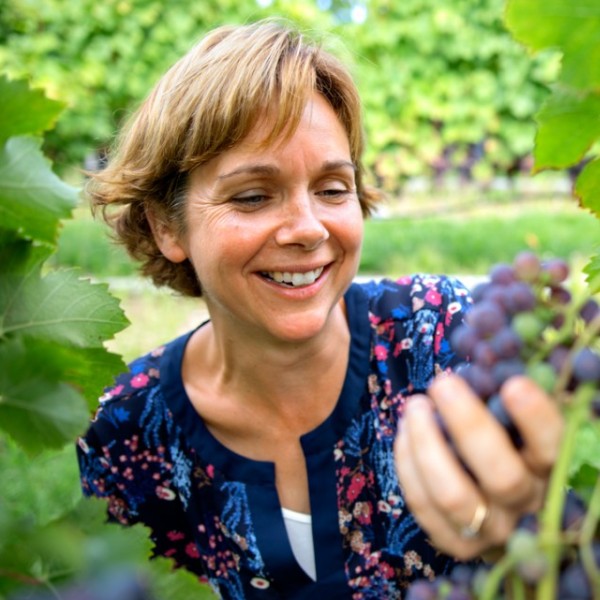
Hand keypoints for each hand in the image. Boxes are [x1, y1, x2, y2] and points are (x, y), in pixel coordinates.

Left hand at [394, 373, 563, 559]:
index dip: (536, 420)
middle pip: (501, 474)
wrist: (486, 498)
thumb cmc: (496, 440)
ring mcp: (491, 529)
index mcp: (547, 469)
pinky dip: (407, 464)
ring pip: (452, 494)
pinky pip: (423, 505)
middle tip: (442, 383)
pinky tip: (404, 432)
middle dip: (467, 424)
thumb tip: (480, 357)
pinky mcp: (456, 543)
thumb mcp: (506, 420)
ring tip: (415, 405)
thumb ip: (497, 396)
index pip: (552, 448)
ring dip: (426, 443)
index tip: (513, 384)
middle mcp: (525, 503)